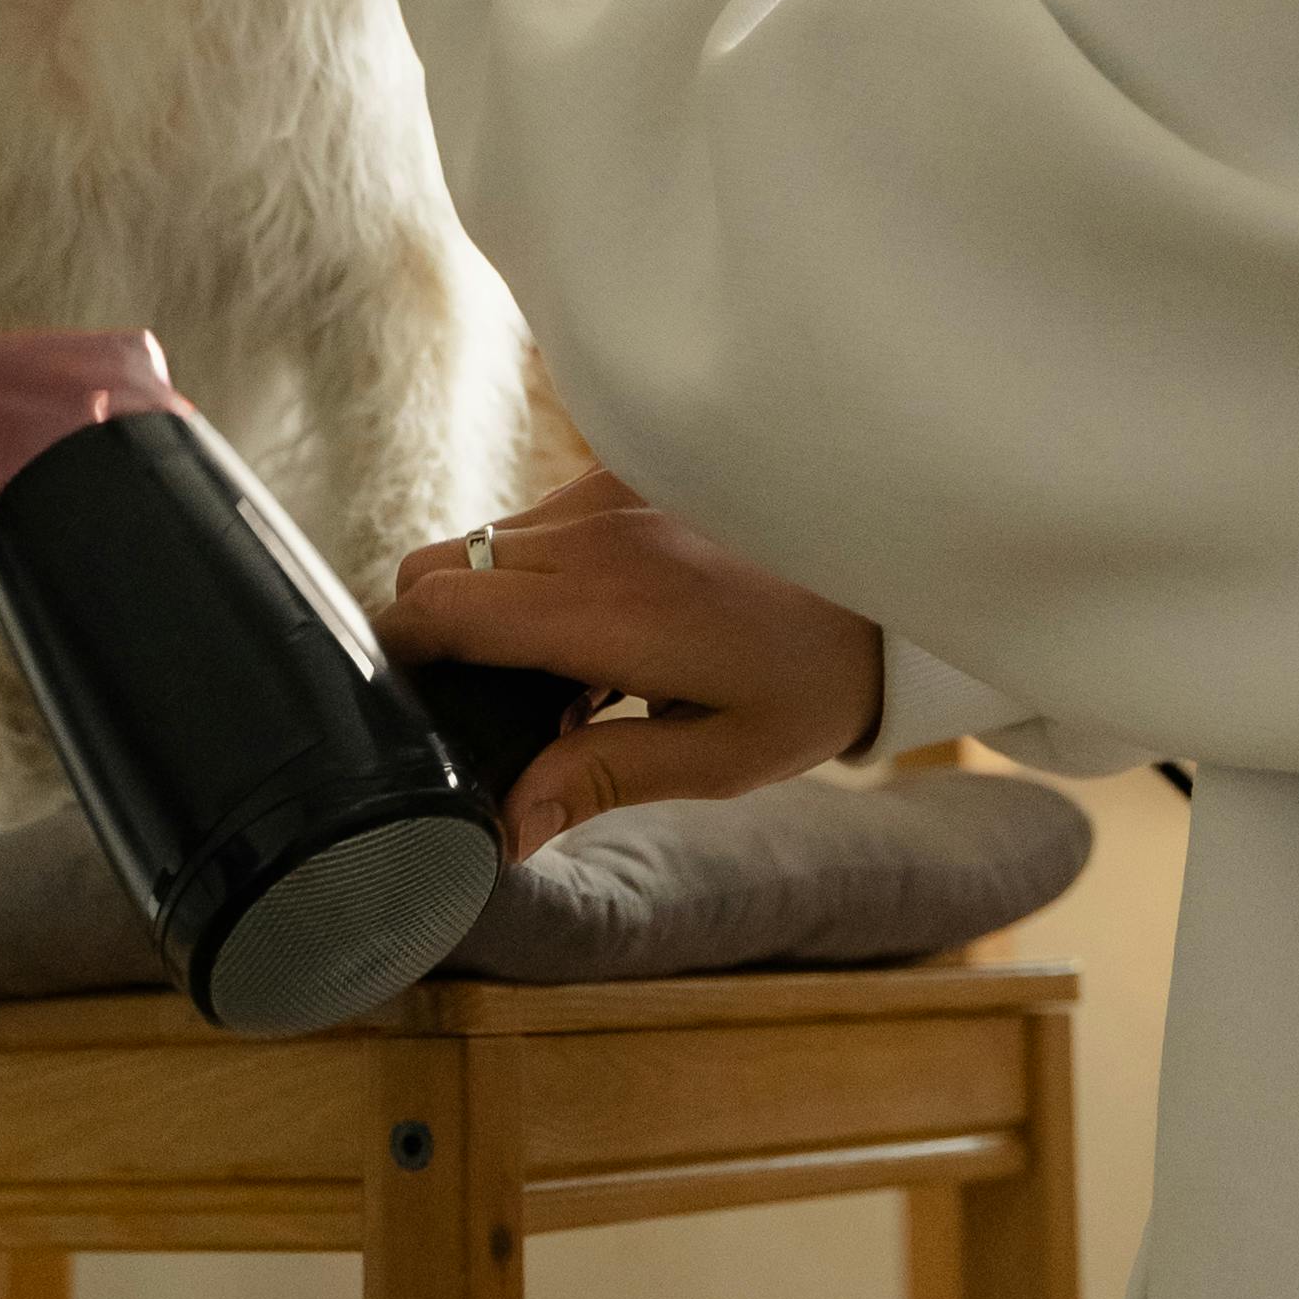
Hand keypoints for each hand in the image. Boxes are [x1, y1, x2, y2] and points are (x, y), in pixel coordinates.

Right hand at [386, 468, 883, 857]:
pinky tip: (598, 626)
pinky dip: (536, 570)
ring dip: (488, 603)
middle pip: (438, 566)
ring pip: (483, 540)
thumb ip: (602, 780)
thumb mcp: (718, 757)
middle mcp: (600, 534)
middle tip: (484, 705)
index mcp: (613, 610)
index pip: (442, 608)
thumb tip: (504, 828)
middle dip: (433, 635)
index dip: (400, 658)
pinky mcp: (631, 471)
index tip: (406, 711)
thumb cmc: (813, 683)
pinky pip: (539, 518)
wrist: (898, 589)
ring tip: (563, 673)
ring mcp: (614, 490)